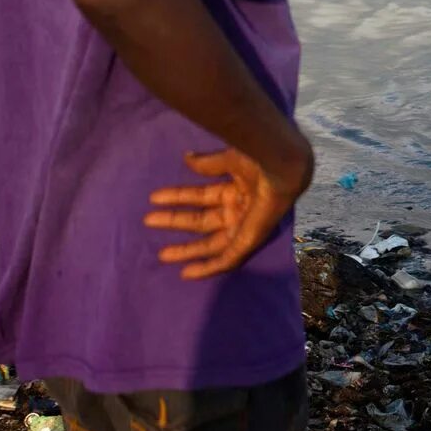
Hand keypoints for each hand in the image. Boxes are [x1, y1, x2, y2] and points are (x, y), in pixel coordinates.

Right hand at [144, 144, 312, 279]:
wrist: (281, 167)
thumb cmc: (259, 159)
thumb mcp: (229, 160)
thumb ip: (208, 164)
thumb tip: (186, 158)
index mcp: (235, 189)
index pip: (200, 196)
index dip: (177, 197)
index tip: (154, 198)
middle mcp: (237, 208)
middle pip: (201, 221)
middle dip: (175, 221)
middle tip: (149, 221)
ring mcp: (243, 225)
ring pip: (210, 243)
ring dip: (187, 249)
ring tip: (163, 254)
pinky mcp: (249, 241)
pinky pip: (227, 260)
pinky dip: (208, 267)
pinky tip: (188, 272)